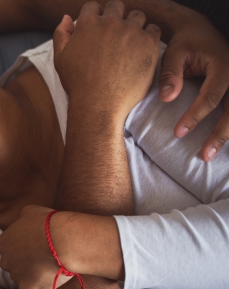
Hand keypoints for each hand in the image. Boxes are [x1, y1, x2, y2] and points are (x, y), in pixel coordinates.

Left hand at [0, 205, 72, 288]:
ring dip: (34, 275)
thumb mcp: (31, 211)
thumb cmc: (49, 223)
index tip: (37, 248)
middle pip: (14, 266)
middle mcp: (5, 261)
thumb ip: (22, 219)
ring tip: (51, 266)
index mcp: (3, 243)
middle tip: (44, 259)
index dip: (24, 250)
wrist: (63, 240)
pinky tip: (53, 276)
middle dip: (26, 264)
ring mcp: (15, 276)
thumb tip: (23, 219)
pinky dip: (43, 285)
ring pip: (24, 279)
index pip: (10, 250)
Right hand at [53, 1, 160, 122]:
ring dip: (134, 24)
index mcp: (87, 23)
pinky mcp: (148, 42)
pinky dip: (149, 36)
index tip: (99, 28)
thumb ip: (61, 34)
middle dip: (115, 16)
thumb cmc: (78, 83)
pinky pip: (154, 29)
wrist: (98, 103)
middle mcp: (110, 22)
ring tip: (130, 41)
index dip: (95, 16)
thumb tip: (66, 17)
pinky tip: (142, 49)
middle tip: (115, 35)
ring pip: (137, 16)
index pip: (93, 6)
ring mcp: (131, 31)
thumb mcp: (60, 58)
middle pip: (116, 6)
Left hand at [159, 15, 228, 161]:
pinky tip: (223, 144)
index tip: (178, 133)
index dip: (195, 116)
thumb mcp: (173, 54)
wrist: (199, 31)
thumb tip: (167, 99)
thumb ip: (170, 75)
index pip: (211, 96)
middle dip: (220, 134)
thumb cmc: (184, 43)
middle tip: (205, 155)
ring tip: (211, 155)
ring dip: (227, 134)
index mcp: (223, 66)